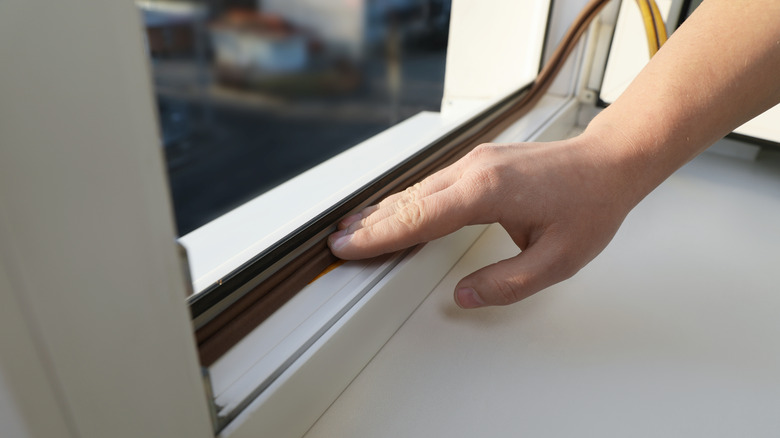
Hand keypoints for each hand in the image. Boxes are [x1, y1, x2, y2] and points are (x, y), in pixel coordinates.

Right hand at [327, 135, 635, 307]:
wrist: (609, 163)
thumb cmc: (589, 205)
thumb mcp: (556, 261)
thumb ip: (506, 283)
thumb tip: (463, 296)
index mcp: (487, 193)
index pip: (419, 219)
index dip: (380, 236)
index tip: (350, 246)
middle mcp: (474, 171)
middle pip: (409, 201)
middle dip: (370, 224)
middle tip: (337, 241)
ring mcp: (475, 162)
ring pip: (417, 189)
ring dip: (384, 209)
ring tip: (354, 225)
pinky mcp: (480, 162)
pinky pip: (432, 183)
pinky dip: (407, 199)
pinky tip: (395, 207)